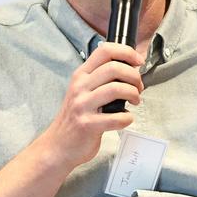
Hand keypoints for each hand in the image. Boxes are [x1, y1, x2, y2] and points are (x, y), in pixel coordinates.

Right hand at [39, 42, 143, 169]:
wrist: (57, 145)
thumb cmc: (75, 118)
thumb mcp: (82, 92)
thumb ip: (100, 79)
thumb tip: (129, 69)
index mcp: (81, 76)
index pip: (105, 50)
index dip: (126, 52)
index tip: (138, 61)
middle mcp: (80, 87)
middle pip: (114, 68)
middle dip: (134, 76)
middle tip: (139, 87)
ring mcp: (83, 106)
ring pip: (116, 89)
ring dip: (133, 94)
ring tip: (135, 101)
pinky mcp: (88, 125)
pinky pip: (117, 117)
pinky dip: (127, 118)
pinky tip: (125, 119)